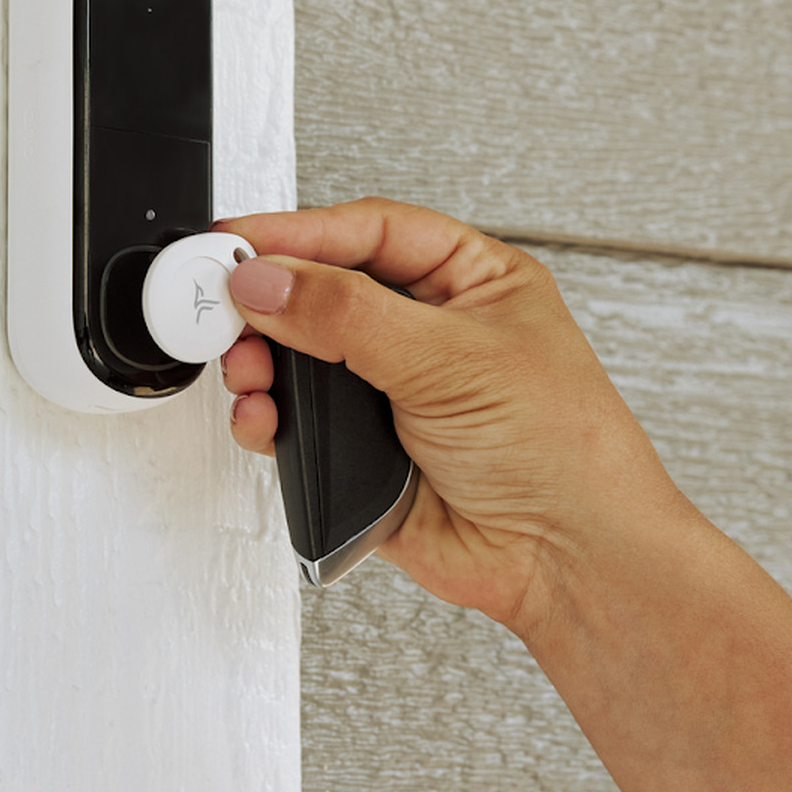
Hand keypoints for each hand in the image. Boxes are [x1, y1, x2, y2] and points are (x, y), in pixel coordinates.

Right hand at [215, 198, 694, 631]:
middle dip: (271, 299)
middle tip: (224, 303)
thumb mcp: (452, 356)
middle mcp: (430, 331)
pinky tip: (266, 416)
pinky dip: (270, 417)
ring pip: (302, 357)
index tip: (239, 239)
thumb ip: (347, 314)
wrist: (567, 560)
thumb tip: (268, 280)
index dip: (301, 231)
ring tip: (249, 369)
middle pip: (324, 290)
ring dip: (264, 361)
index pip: (371, 233)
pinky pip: (299, 422)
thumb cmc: (563, 451)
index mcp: (471, 280)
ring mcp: (394, 394)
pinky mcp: (365, 453)